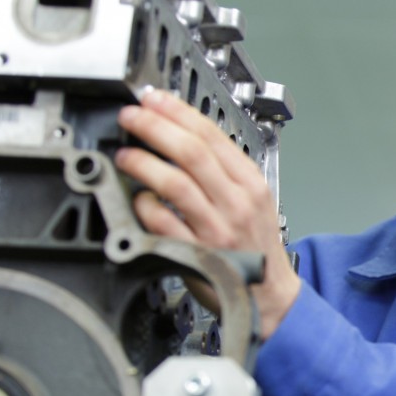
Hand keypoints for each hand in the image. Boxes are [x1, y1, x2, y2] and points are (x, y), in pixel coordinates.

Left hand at [115, 91, 300, 338]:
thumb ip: (223, 171)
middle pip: (190, 151)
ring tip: (125, 155)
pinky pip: (162, 221)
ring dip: (143, 163)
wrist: (270, 295)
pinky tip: (137, 197)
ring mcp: (217, 228)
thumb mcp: (254, 200)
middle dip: (154, 127)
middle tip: (132, 117)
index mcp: (251, 183)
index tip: (153, 100)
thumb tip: (181, 136)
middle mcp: (236, 203)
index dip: (176, 112)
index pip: (211, 134)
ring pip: (174, 182)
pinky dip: (144, 205)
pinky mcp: (196, 252)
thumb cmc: (256, 246)